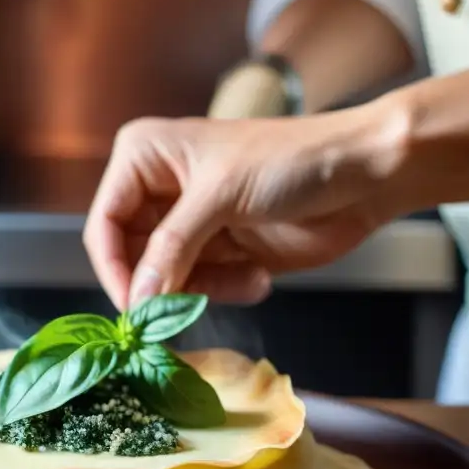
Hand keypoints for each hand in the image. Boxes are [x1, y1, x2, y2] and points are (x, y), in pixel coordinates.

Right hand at [83, 108, 406, 310]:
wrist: (363, 175)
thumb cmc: (292, 160)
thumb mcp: (221, 196)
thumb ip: (172, 248)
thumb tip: (136, 299)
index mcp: (146, 157)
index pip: (105, 223)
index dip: (115, 269)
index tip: (134, 309)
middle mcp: (159, 190)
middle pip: (130, 258)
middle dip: (161, 285)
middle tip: (184, 310)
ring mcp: (190, 225)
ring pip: (165, 281)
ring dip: (203, 290)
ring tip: (246, 275)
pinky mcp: (219, 252)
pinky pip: (200, 289)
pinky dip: (227, 290)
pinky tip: (259, 274)